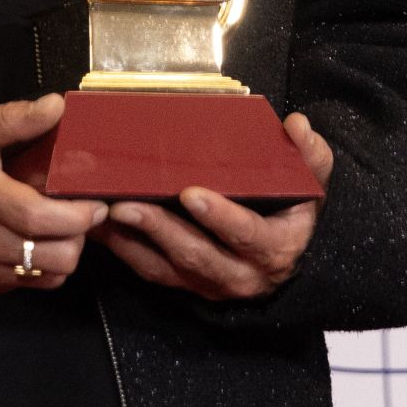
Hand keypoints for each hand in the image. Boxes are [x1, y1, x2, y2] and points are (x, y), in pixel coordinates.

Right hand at [0, 94, 108, 302]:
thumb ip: (17, 118)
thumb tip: (57, 105)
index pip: (42, 218)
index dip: (78, 215)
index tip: (95, 204)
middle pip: (55, 256)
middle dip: (77, 236)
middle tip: (78, 217)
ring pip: (46, 276)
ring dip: (59, 254)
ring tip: (54, 230)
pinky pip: (22, 287)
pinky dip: (34, 269)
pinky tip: (26, 243)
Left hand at [91, 112, 334, 301]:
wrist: (282, 260)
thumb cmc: (288, 214)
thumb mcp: (308, 187)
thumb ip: (309, 157)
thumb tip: (297, 124)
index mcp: (272, 248)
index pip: (248, 235)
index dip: (221, 217)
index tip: (191, 193)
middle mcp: (239, 273)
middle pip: (196, 255)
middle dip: (160, 229)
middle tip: (128, 204)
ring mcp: (206, 282)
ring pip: (165, 266)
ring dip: (132, 239)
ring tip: (105, 211)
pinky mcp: (181, 282)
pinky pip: (147, 268)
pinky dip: (121, 247)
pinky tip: (97, 224)